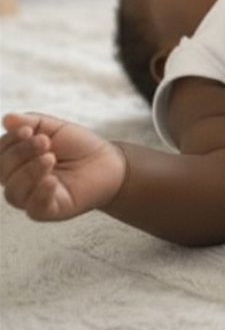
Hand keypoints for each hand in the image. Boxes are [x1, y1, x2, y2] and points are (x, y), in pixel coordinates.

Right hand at [0, 112, 127, 221]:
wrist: (109, 163)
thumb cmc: (79, 146)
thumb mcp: (56, 128)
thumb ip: (32, 122)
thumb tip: (7, 118)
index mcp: (17, 161)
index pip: (0, 153)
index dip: (9, 142)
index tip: (28, 130)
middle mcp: (19, 181)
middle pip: (3, 172)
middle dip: (21, 154)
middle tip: (45, 142)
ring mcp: (32, 198)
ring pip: (14, 192)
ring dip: (30, 172)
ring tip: (50, 158)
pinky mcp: (49, 211)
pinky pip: (34, 208)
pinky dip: (40, 194)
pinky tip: (52, 181)